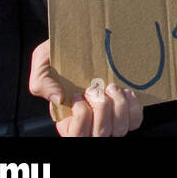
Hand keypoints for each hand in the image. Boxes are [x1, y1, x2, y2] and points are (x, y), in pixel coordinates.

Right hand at [28, 40, 142, 135]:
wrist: (85, 43)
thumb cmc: (62, 56)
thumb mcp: (42, 63)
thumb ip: (41, 81)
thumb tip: (58, 99)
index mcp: (66, 121)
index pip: (76, 135)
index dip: (81, 116)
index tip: (78, 95)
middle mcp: (89, 125)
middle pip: (100, 133)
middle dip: (101, 108)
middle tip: (95, 89)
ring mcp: (109, 120)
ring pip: (119, 129)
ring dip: (118, 106)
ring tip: (111, 87)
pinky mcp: (126, 112)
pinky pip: (135, 120)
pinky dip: (132, 106)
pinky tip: (125, 91)